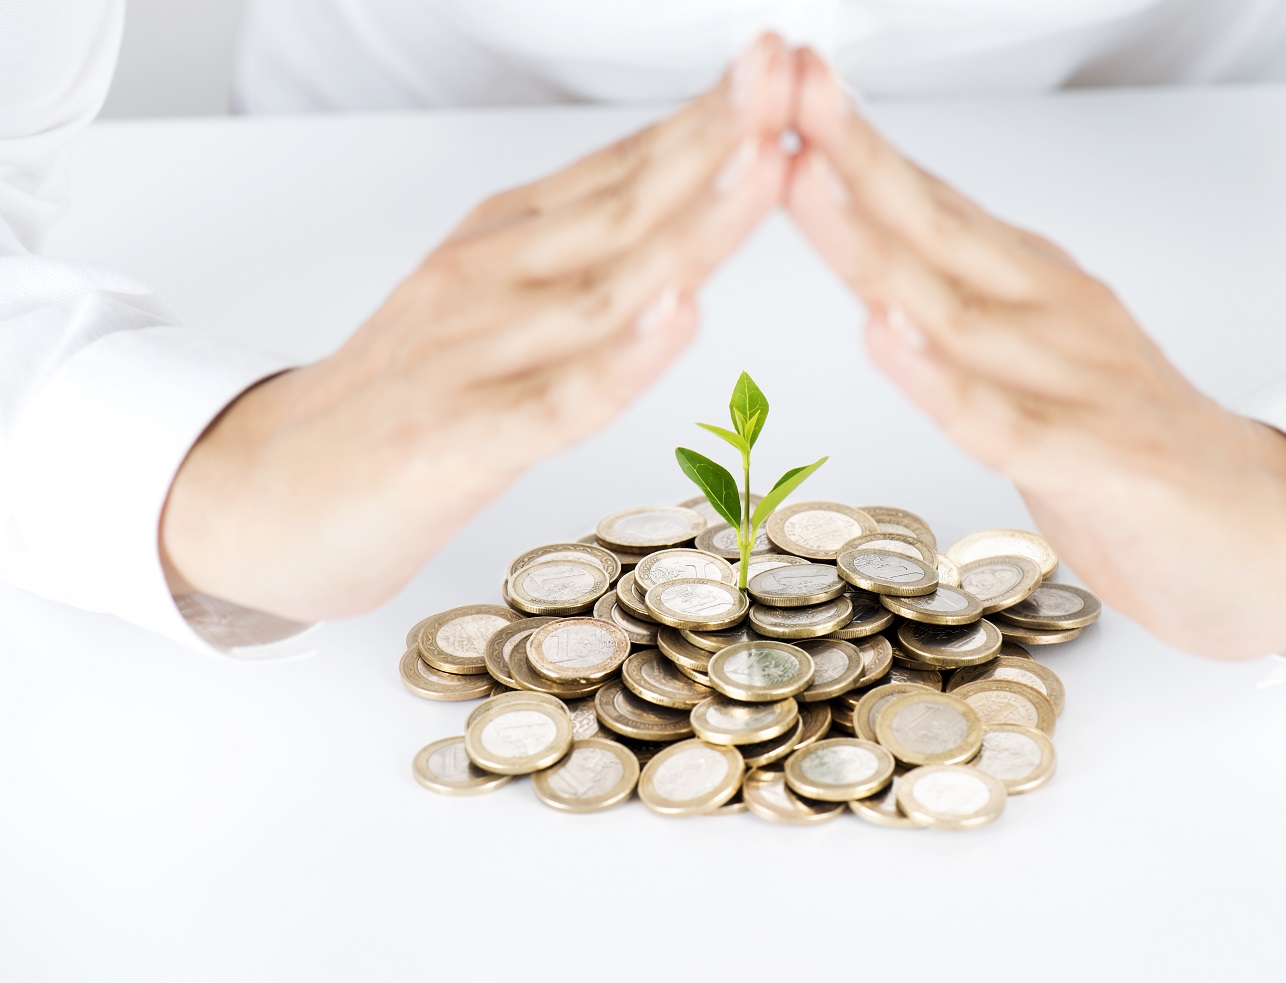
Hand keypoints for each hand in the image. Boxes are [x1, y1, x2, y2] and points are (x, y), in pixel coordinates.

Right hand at [160, 36, 795, 621]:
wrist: (265, 490)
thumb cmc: (394, 402)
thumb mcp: (484, 302)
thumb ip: (570, 259)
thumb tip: (674, 209)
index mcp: (503, 245)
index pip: (622, 171)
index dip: (708, 122)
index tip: (783, 69)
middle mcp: (491, 281)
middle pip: (624, 206)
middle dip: (716, 140)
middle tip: (787, 77)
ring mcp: (471, 356)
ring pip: (604, 284)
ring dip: (692, 225)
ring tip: (763, 167)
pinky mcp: (456, 441)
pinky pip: (554, 399)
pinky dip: (621, 359)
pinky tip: (677, 316)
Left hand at [785, 49, 1285, 658]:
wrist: (1266, 531)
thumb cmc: (1131, 445)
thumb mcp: (1034, 353)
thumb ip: (965, 305)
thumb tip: (880, 252)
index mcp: (1030, 288)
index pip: (928, 205)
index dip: (851, 144)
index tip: (782, 81)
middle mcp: (1050, 316)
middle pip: (932, 229)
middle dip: (849, 157)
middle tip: (782, 88)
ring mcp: (1077, 384)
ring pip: (952, 310)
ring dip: (871, 244)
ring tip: (806, 181)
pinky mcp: (1098, 462)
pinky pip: (1003, 421)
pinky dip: (939, 380)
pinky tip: (887, 335)